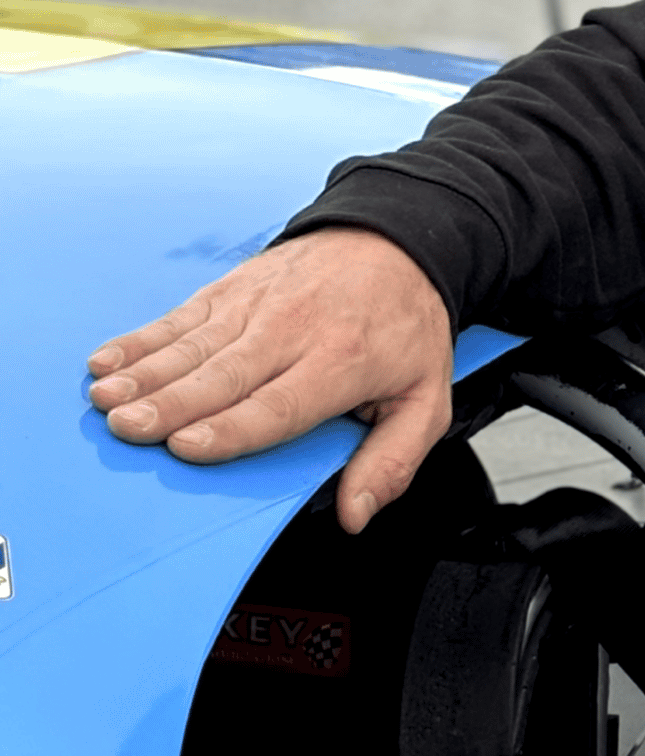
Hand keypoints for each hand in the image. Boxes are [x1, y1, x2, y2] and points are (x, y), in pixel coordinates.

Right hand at [87, 228, 453, 533]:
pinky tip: (106, 360)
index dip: (230, 427)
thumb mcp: (426, 397)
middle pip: (224, 375)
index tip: (186, 446)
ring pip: (193, 346)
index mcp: (342, 364)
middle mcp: (293, 331)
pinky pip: (180, 318)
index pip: (279, 404)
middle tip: (127, 427)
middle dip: (171, 403)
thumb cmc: (405, 326)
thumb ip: (393, 460)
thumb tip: (356, 514)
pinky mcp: (231, 290)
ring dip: (144, 374)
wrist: (396, 241)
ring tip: (106, 400)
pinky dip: (140, 339)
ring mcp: (257, 306)